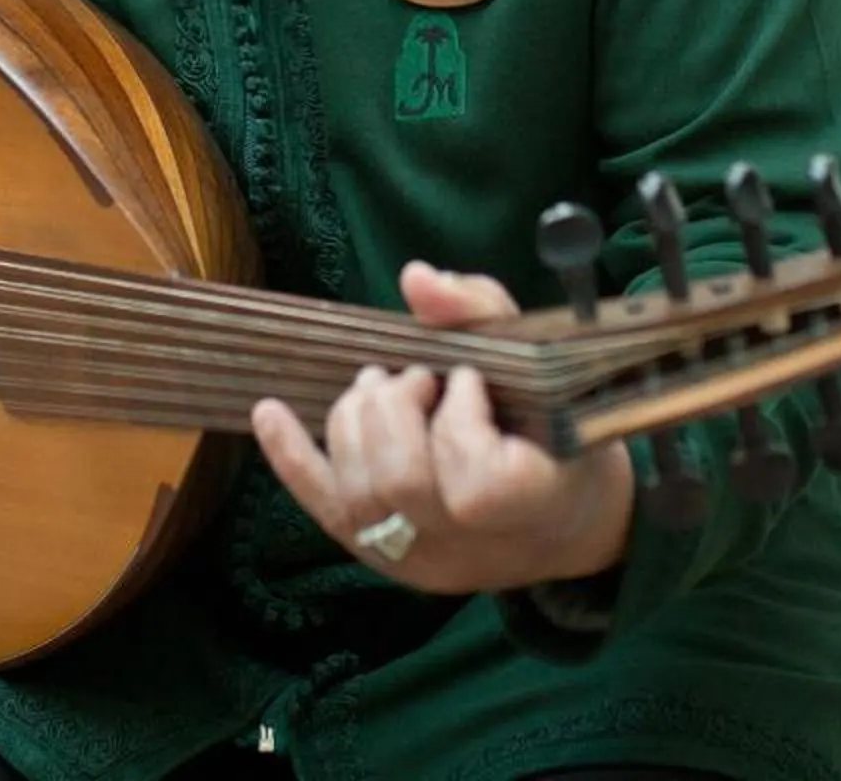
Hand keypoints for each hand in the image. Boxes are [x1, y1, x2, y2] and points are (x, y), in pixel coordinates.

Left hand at [250, 261, 634, 595]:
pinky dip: (291, 458)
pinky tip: (268, 412)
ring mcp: (423, 561)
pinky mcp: (386, 559)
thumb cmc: (566, 434)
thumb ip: (483, 314)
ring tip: (378, 387)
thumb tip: (416, 279)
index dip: (459, 420)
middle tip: (412, 376)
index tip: (467, 379)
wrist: (572, 523)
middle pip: (401, 484)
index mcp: (532, 506)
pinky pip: (326, 511)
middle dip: (391, 410)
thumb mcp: (550, 367)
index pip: (475, 484)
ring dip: (353, 422)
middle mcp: (472, 547)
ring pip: (358, 499)